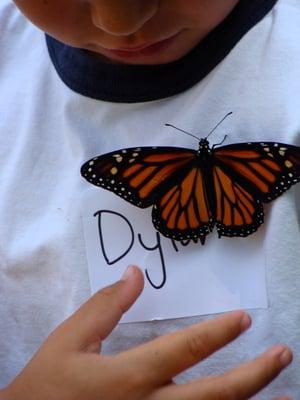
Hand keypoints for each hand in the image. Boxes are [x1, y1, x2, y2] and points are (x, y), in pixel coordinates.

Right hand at [0, 266, 291, 399]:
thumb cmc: (47, 384)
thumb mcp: (70, 339)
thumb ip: (105, 306)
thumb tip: (134, 274)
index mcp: (127, 378)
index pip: (184, 350)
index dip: (217, 333)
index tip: (243, 319)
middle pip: (214, 396)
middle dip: (253, 376)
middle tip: (282, 354)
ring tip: (287, 396)